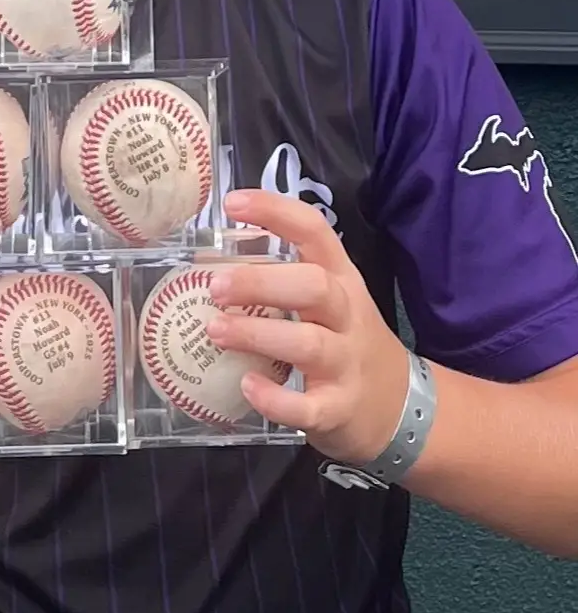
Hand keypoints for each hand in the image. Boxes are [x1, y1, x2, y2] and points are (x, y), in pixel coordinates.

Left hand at [207, 192, 410, 464]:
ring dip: (257, 335)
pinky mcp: (339, 409)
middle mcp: (347, 315)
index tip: (232, 203)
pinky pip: (308, 407)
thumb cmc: (347, 343)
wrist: (400, 407)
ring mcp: (346, 363)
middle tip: (215, 286)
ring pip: (308, 343)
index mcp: (341, 279)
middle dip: (261, 282)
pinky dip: (276, 399)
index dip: (275, 212)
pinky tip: (246, 387)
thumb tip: (212, 263)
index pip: (315, 232)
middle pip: (313, 286)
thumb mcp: (332, 301)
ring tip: (214, 330)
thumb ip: (285, 279)